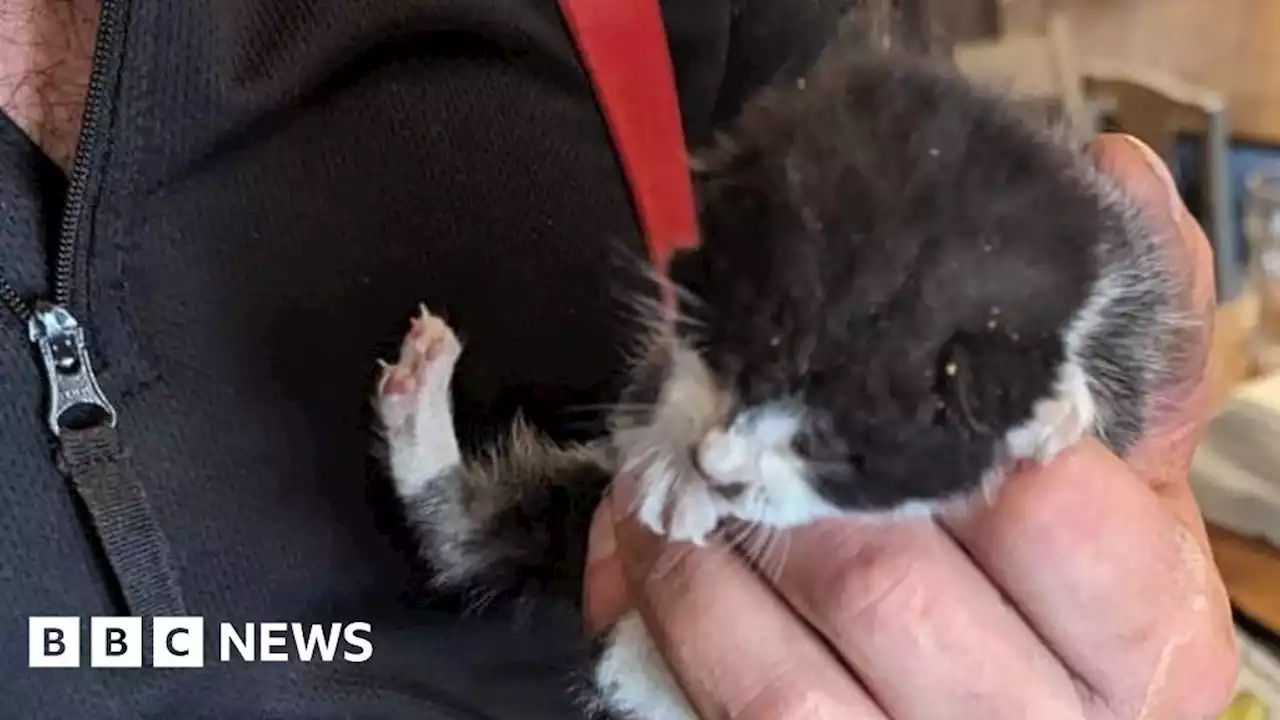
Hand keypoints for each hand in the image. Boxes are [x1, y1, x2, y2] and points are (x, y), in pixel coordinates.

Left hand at [582, 133, 1237, 718]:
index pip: (1034, 507)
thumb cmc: (1067, 589)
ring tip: (665, 478)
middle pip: (881, 584)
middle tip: (734, 405)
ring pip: (777, 679)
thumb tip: (1118, 173)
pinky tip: (650, 553)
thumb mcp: (1122, 479)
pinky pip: (724, 719)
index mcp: (1148, 638)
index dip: (933, 415)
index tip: (871, 357)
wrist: (1020, 719)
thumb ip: (1131, 347)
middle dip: (785, 480)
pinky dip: (666, 625)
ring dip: (696, 558)